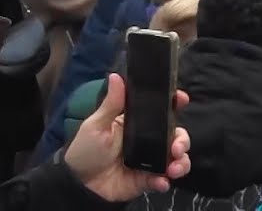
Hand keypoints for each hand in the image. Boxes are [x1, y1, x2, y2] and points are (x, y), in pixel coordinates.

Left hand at [64, 74, 191, 201]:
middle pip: (175, 135)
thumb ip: (111, 104)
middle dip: (182, 140)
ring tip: (173, 168)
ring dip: (181, 161)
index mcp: (138, 124)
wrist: (78, 185)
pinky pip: (164, 179)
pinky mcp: (147, 179)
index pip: (162, 111)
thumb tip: (116, 76)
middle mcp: (149, 141)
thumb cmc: (86, 150)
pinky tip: (161, 181)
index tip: (182, 99)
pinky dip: (166, 180)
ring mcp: (150, 161)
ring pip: (176, 157)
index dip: (175, 103)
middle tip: (176, 147)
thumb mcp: (96, 125)